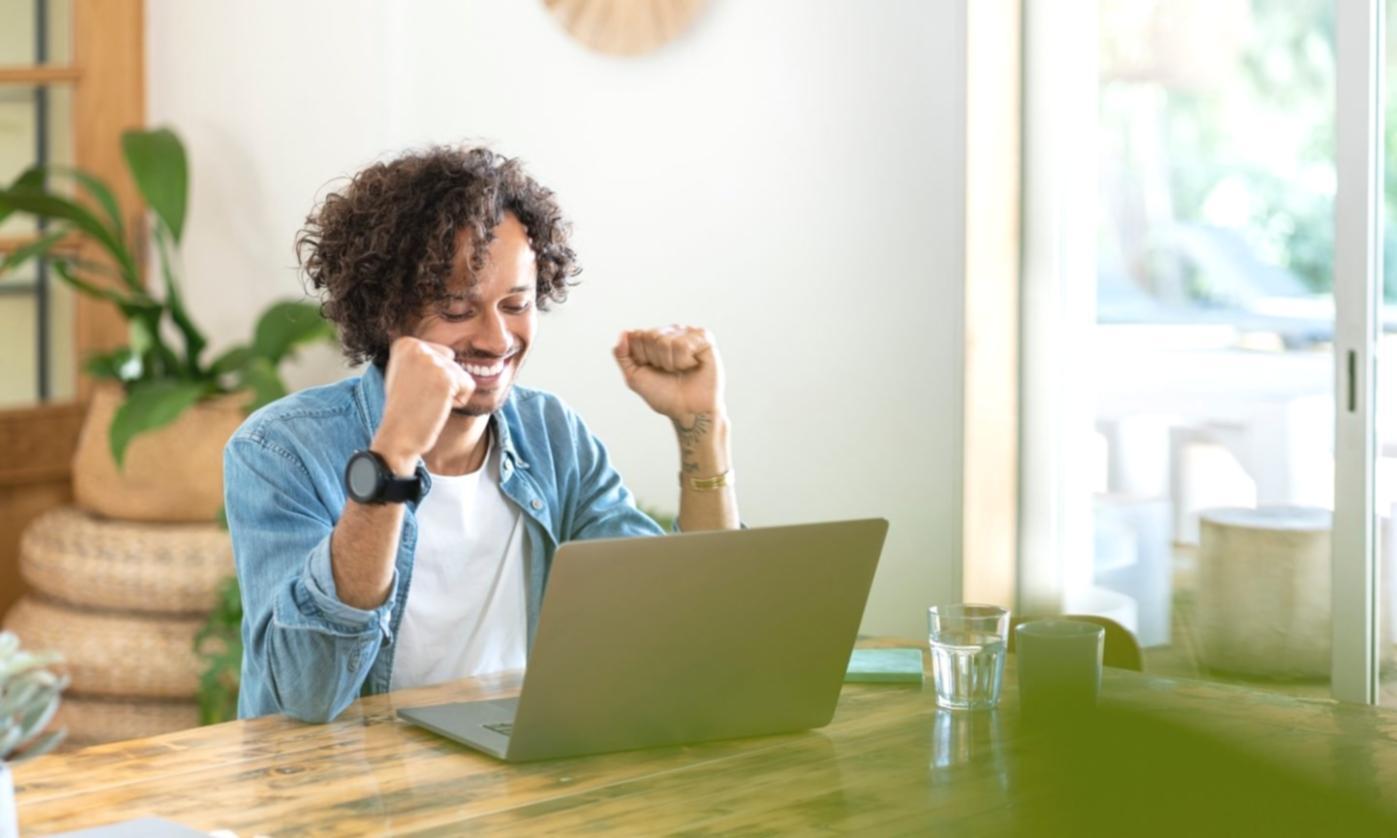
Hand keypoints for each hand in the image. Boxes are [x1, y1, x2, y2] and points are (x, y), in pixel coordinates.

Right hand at [372, 336, 474, 474]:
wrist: (398, 435)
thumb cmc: (404, 410)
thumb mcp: (406, 374)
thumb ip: (424, 359)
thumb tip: (450, 353)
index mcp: (406, 344)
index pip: (444, 354)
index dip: (434, 378)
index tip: (414, 389)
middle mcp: (417, 347)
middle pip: (453, 363)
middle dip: (444, 385)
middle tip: (421, 398)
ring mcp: (431, 361)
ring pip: (462, 375)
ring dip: (451, 394)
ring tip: (427, 403)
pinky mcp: (445, 377)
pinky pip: (469, 386)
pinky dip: (458, 402)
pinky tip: (436, 407)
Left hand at [613, 325, 725, 422]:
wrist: (688, 410)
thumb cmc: (664, 395)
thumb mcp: (634, 377)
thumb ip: (622, 355)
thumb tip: (623, 333)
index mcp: (654, 337)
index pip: (636, 336)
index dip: (642, 357)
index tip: (652, 369)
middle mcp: (671, 332)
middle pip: (651, 336)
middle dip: (657, 360)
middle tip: (669, 371)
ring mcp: (688, 333)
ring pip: (667, 341)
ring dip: (671, 363)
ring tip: (681, 370)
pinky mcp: (704, 338)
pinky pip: (684, 344)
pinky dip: (685, 361)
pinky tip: (693, 365)